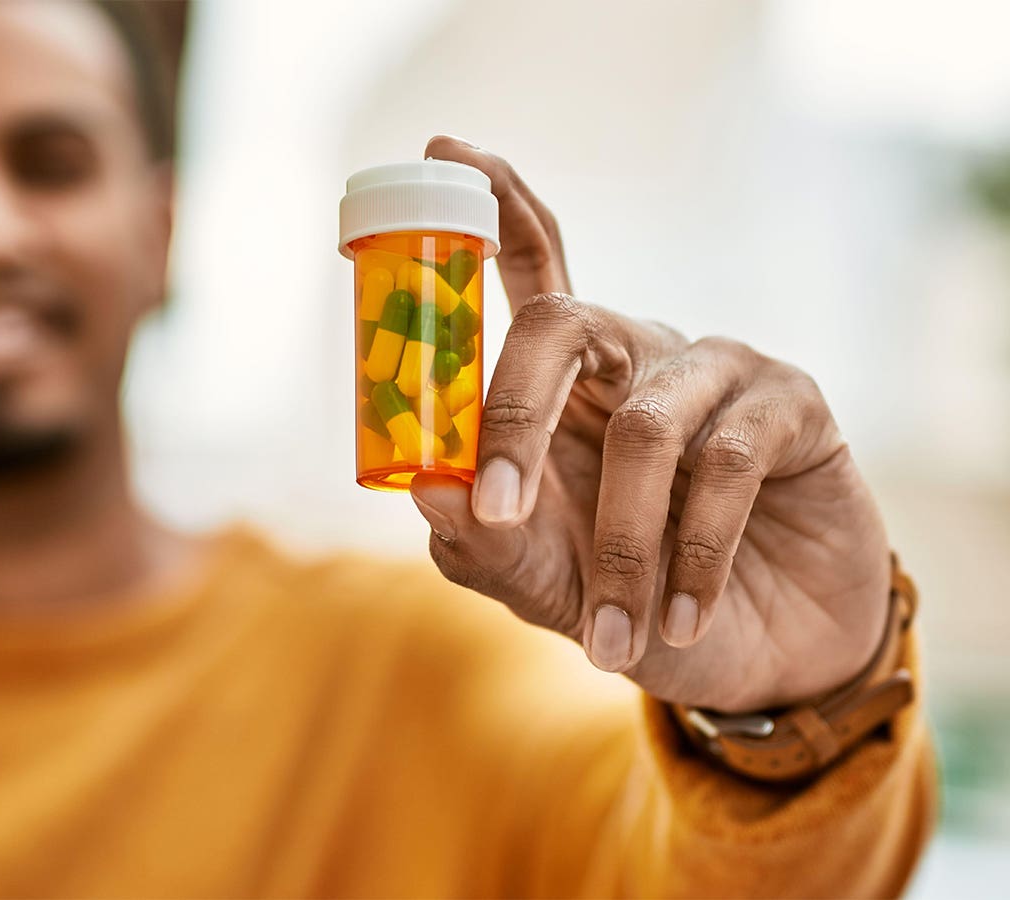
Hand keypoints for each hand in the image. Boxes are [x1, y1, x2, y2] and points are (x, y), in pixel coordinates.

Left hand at [410, 136, 890, 712]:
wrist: (762, 662)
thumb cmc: (634, 606)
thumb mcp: (545, 587)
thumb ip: (483, 542)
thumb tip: (421, 484)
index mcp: (568, 382)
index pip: (529, 270)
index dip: (495, 205)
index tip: (446, 148)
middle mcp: (636, 356)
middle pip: (563, 323)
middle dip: (515, 416)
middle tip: (495, 508)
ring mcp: (716, 371)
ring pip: (644, 430)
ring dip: (622, 548)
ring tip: (612, 640)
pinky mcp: (793, 405)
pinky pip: (726, 465)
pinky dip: (693, 555)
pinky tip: (682, 617)